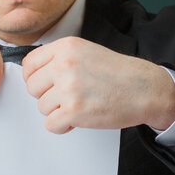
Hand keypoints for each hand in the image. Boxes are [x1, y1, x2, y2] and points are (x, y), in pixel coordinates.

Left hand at [21, 38, 174, 133]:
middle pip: (32, 88)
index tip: (43, 85)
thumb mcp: (86, 52)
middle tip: (67, 97)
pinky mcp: (74, 111)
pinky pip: (51, 124)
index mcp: (65, 47)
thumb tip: (34, 74)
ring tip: (79, 105)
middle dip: (47, 96)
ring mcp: (68, 88)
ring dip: (57, 111)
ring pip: (42, 107)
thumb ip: (60, 58)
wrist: (145, 89)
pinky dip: (62, 126)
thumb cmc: (119, 73)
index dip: (34, 78)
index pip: (29, 64)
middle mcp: (64, 65)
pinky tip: (77, 118)